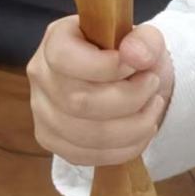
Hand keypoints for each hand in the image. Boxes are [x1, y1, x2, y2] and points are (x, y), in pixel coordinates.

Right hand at [26, 16, 173, 166]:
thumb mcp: (145, 40)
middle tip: (152, 84)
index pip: (65, 58)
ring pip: (86, 134)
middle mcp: (41, 75)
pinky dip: (125, 147)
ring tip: (153, 105)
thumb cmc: (132, 56)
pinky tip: (142, 128)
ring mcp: (41, 112)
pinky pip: (86, 156)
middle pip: (79, 102)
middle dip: (129, 98)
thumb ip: (145, 40)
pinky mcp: (51, 141)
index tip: (137, 65)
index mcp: (57, 40)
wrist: (131, 80)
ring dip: (133, 125)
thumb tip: (136, 56)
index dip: (107, 66)